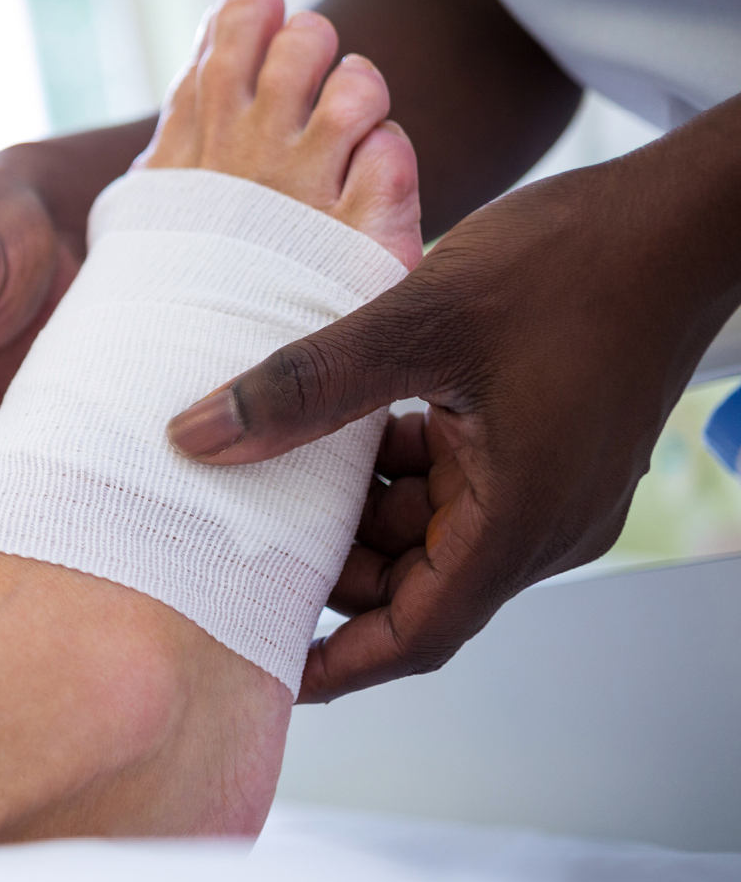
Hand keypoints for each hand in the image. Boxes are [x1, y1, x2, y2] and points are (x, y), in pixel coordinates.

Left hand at [165, 97, 740, 701]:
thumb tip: (196, 435)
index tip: (262, 666)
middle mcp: (541, 523)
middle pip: (413, 585)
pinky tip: (339, 423)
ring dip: (356, 508)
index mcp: (520, 521)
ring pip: (425, 530)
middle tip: (239, 535)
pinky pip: (449, 483)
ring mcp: (545, 486)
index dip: (336, 661)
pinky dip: (392, 466)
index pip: (416, 634)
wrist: (684, 215)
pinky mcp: (541, 446)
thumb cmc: (577, 262)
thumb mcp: (418, 320)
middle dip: (330, 569)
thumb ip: (306, 385)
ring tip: (275, 468)